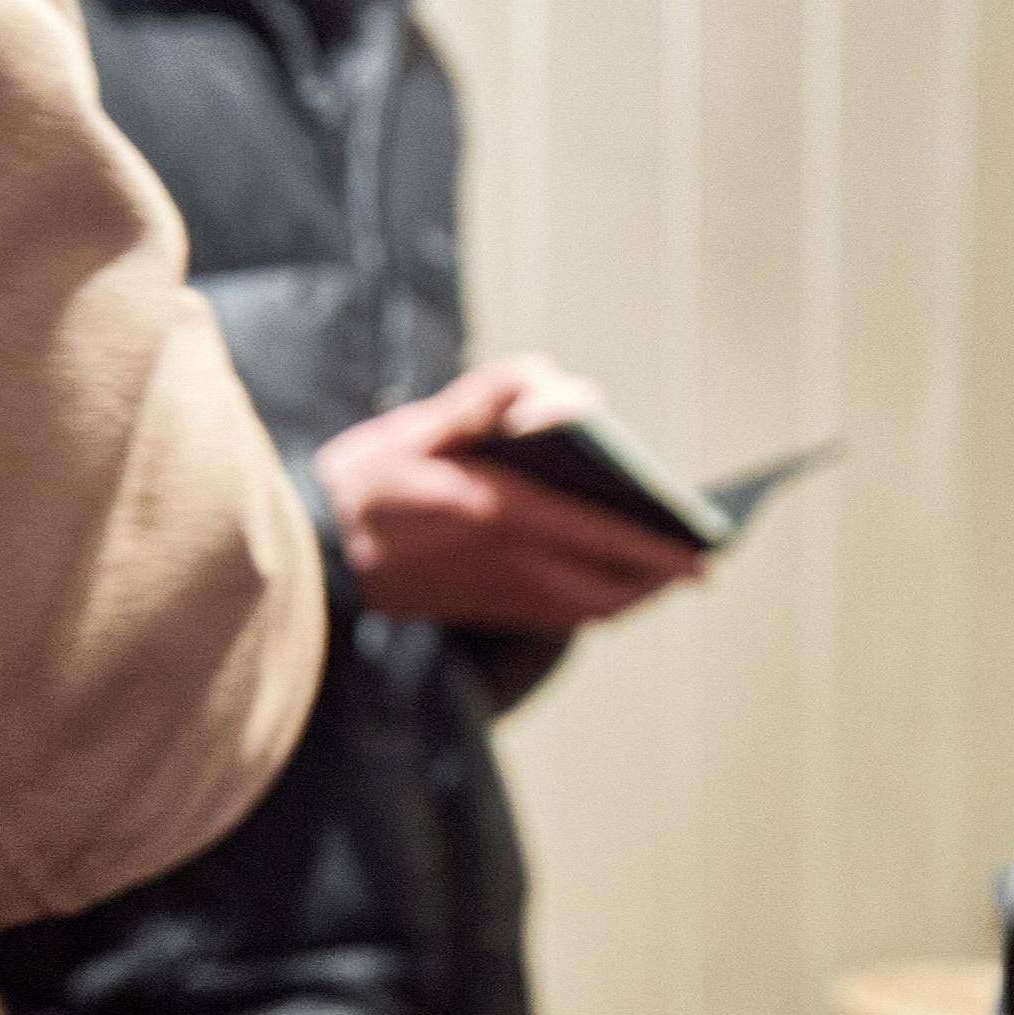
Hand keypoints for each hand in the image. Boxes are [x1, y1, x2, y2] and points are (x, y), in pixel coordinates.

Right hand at [314, 356, 703, 633]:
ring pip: (593, 610)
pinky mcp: (486, 617)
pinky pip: (563, 618)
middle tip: (693, 563)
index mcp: (501, 512)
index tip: (704, 553)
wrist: (309, 557)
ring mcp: (500, 599)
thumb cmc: (368, 479)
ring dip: (633, 595)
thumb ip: (499, 396)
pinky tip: (607, 584)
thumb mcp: (426, 418)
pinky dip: (598, 604)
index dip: (661, 548)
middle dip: (659, 577)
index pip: (606, 536)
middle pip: (612, 586)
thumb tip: (574, 399)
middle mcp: (510, 565)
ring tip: (661, 573)